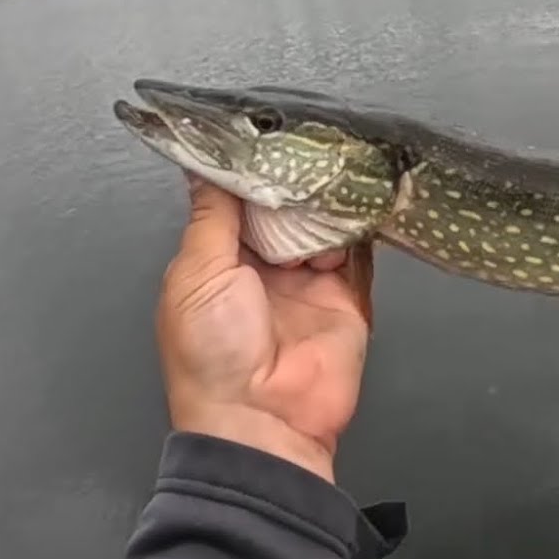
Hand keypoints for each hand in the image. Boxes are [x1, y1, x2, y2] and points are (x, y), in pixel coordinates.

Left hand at [154, 176, 370, 481]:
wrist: (265, 420)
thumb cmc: (213, 358)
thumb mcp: (198, 274)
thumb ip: (212, 217)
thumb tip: (206, 169)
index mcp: (219, 265)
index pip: (238, 204)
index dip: (250, 174)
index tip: (262, 138)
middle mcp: (264, 271)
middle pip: (285, 211)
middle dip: (294, 185)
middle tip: (305, 151)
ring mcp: (309, 283)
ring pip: (323, 225)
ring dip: (326, 204)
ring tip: (332, 176)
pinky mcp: (348, 298)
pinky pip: (358, 254)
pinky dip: (359, 229)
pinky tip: (357, 205)